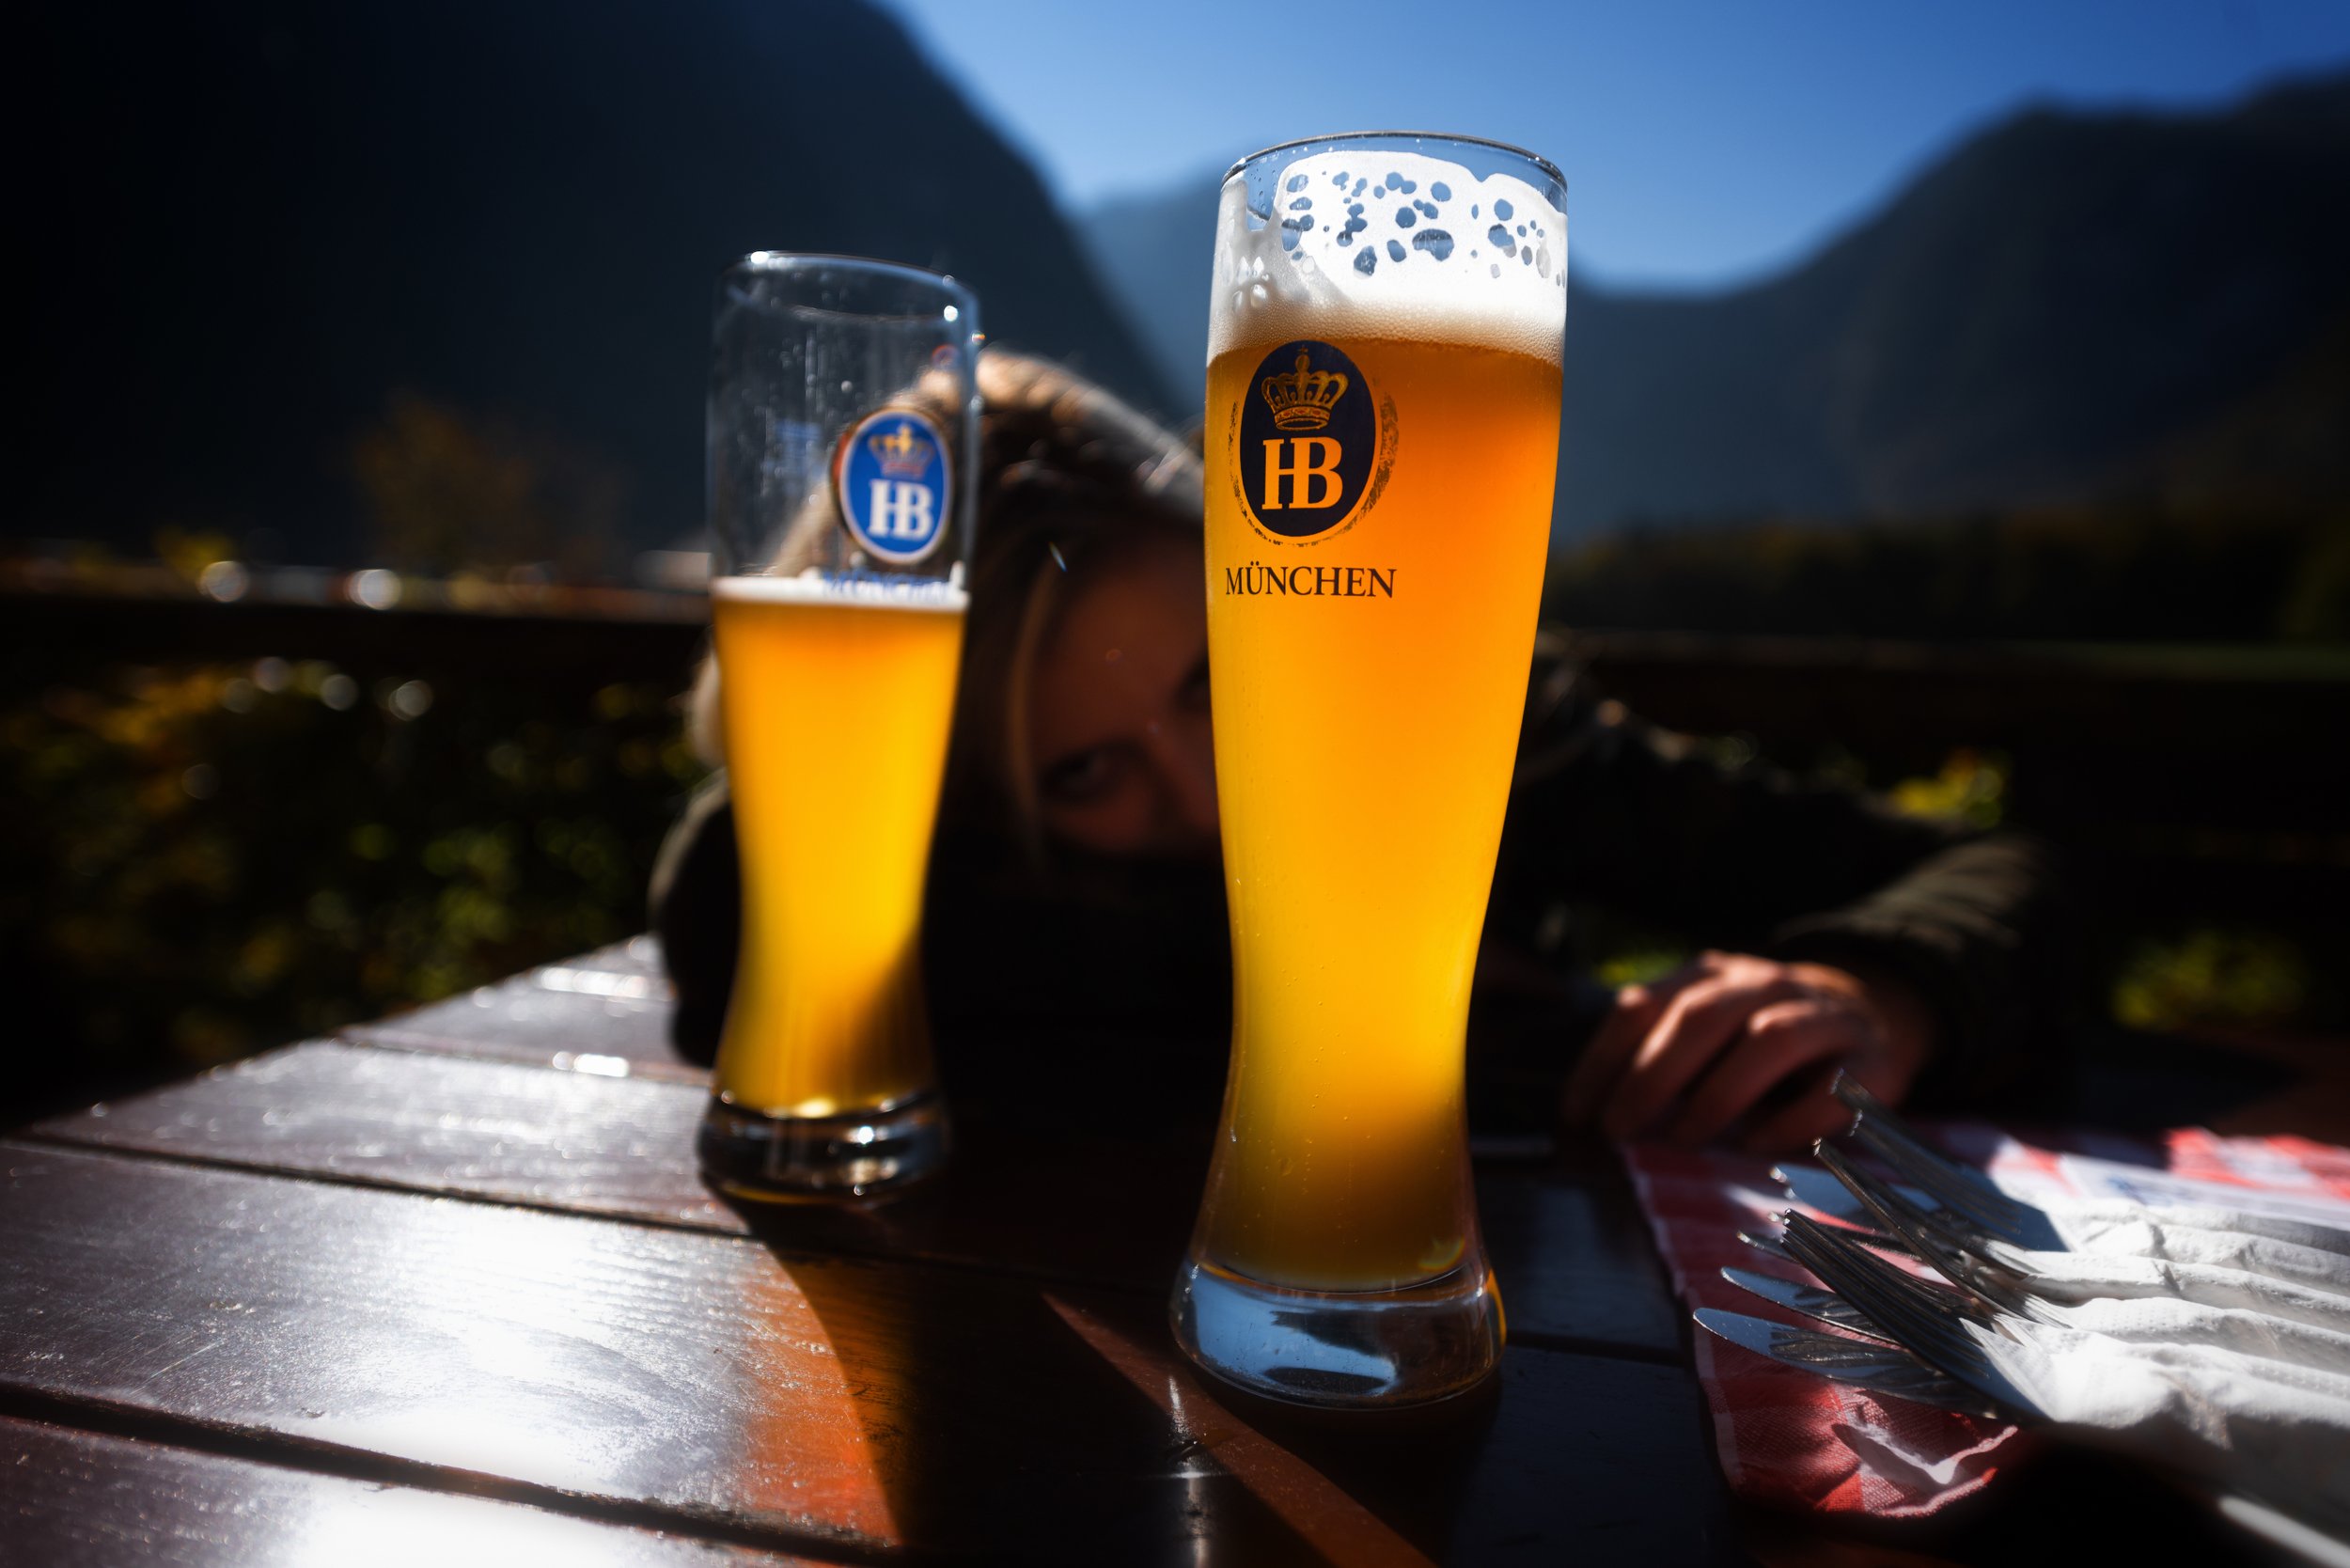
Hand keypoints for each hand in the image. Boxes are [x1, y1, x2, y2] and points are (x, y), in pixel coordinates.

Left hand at [1560, 951, 1932, 1154]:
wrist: (1871, 1014)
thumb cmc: (1761, 1039)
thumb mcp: (1706, 1033)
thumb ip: (1659, 1055)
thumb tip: (1597, 1115)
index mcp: (1709, 975)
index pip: (1643, 1005)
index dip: (1604, 1059)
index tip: (1577, 1113)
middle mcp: (1763, 984)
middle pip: (1701, 1017)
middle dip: (1652, 1077)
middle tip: (1620, 1131)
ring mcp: (1821, 1015)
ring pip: (1769, 1039)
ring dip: (1718, 1093)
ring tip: (1684, 1137)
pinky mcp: (1873, 1059)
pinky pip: (1834, 1086)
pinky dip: (1792, 1118)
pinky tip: (1757, 1145)